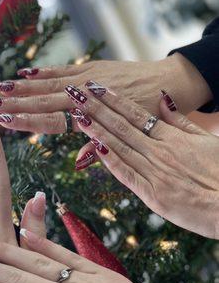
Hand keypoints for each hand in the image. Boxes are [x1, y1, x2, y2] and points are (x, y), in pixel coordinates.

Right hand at [0, 54, 211, 133]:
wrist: (167, 84)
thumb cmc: (147, 112)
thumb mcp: (127, 133)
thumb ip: (101, 144)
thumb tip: (81, 161)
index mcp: (90, 114)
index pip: (49, 119)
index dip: (24, 119)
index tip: (1, 120)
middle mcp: (83, 94)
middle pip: (41, 100)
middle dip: (12, 102)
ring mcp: (85, 79)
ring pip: (47, 84)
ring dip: (21, 87)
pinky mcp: (91, 68)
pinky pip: (62, 71)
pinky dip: (43, 73)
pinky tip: (25, 72)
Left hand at [66, 83, 218, 238]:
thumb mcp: (206, 139)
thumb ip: (181, 121)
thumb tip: (163, 100)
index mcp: (172, 137)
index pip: (136, 114)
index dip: (114, 100)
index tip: (97, 88)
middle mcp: (159, 150)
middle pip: (122, 126)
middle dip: (97, 109)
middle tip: (76, 94)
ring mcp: (154, 171)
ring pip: (120, 147)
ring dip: (97, 130)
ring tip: (78, 115)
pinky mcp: (152, 194)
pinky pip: (127, 174)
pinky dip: (110, 161)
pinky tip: (93, 149)